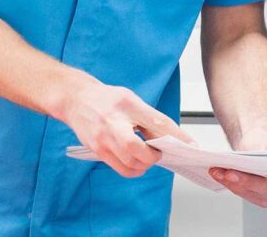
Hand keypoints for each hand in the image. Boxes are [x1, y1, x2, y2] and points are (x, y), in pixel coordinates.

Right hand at [60, 79, 195, 177]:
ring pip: (130, 164)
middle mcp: (114, 123)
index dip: (177, 136)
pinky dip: (132, 168)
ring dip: (144, 165)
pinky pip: (120, 168)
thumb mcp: (132, 99)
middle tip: (158, 152)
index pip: (158, 123)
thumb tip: (168, 137)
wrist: (76, 99)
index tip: (190, 145)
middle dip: (153, 156)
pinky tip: (135, 160)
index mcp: (128, 105)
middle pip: (139, 150)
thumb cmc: (107, 99)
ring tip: (147, 156)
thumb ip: (149, 117)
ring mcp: (103, 139)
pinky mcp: (97, 151)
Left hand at [208, 133, 266, 207]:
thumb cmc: (265, 143)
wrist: (257, 145)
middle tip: (230, 173)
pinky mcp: (259, 198)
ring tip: (219, 172)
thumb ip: (264, 153)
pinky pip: (244, 194)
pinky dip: (230, 184)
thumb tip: (251, 164)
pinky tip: (220, 175)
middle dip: (247, 181)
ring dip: (234, 183)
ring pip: (253, 193)